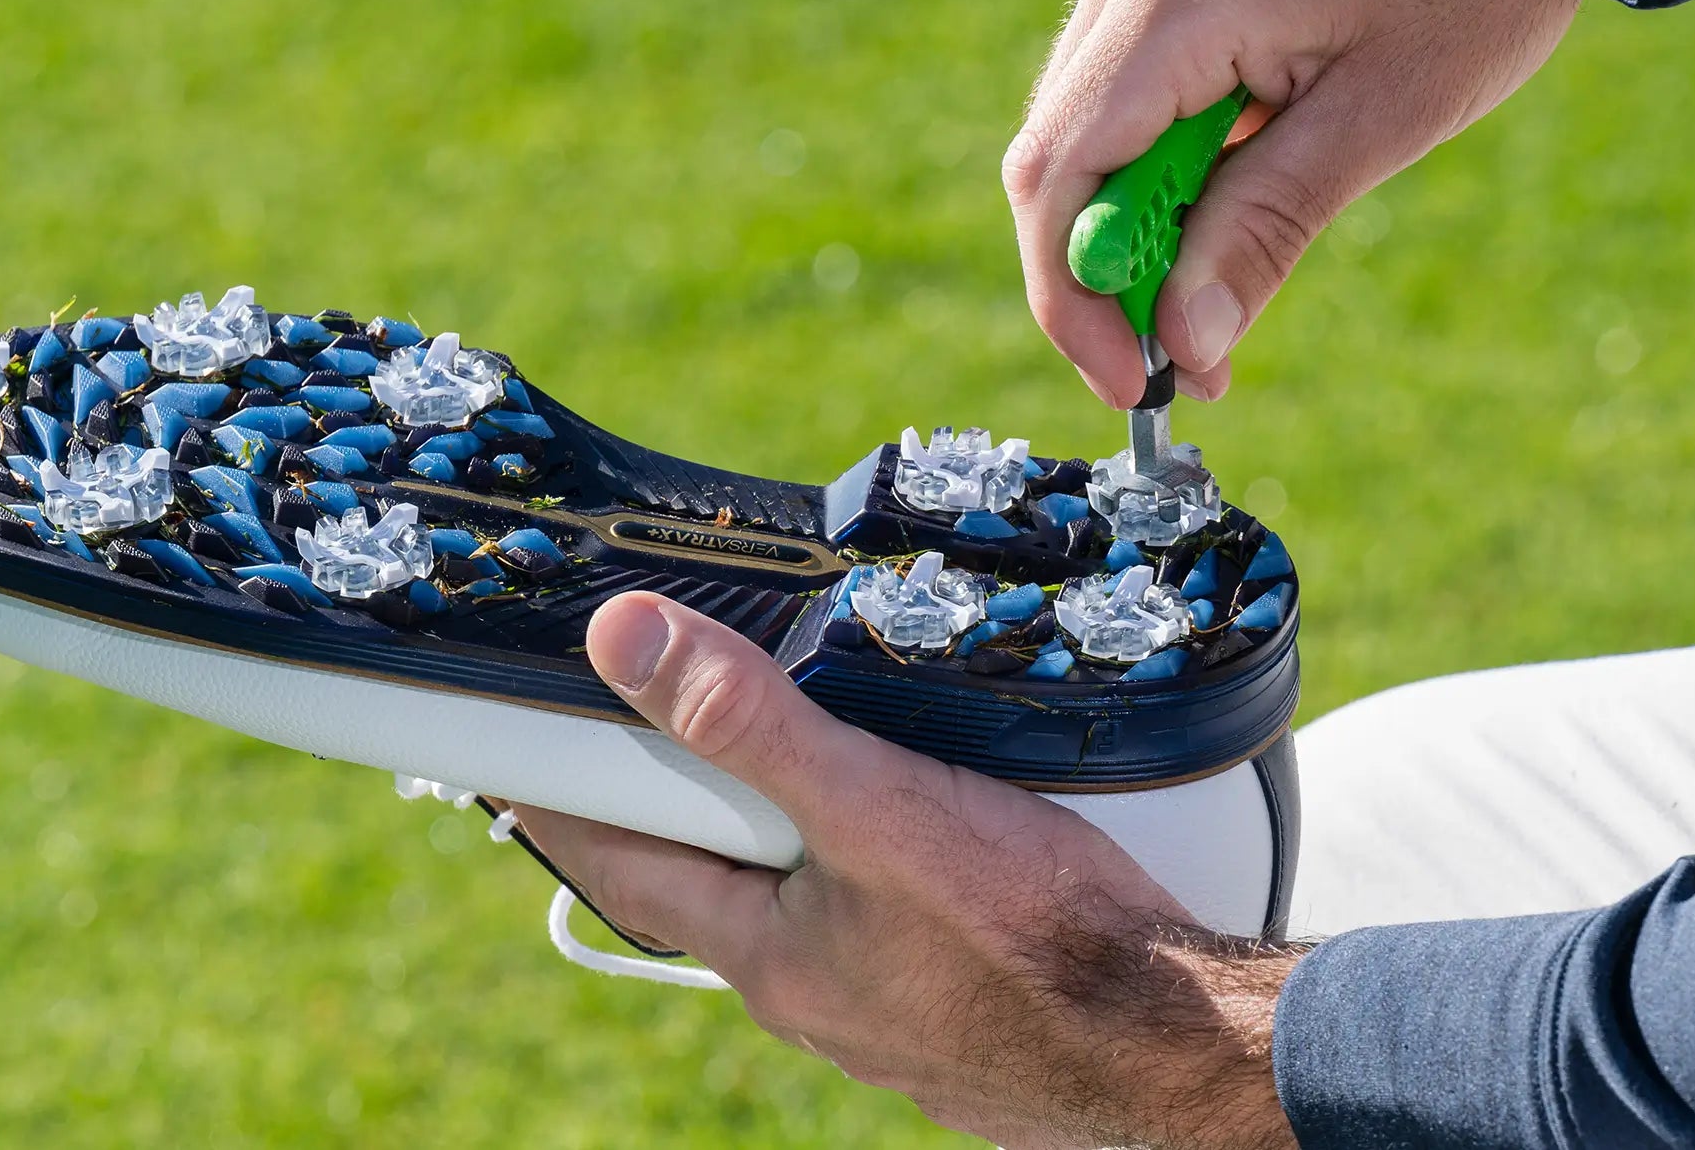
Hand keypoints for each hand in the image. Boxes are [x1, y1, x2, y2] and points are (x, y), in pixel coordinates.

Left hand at [510, 592, 1301, 1149]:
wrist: (1176, 1050)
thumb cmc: (1036, 942)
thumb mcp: (873, 807)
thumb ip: (750, 724)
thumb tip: (627, 643)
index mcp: (768, 953)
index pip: (623, 865)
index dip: (566, 804)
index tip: (518, 757)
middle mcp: (814, 996)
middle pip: (716, 886)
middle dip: (692, 809)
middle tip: (669, 727)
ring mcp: (888, 1012)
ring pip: (810, 908)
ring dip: (797, 840)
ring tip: (815, 761)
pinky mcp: (961, 1007)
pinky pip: (889, 930)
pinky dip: (879, 875)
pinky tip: (932, 843)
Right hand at [1005, 0, 1693, 406]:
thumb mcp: (1385, 118)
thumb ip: (1265, 230)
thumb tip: (1187, 343)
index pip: (1060, 173)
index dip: (1076, 297)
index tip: (1139, 379)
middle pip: (1059, 148)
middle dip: (1109, 270)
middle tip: (1185, 353)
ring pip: (1090, 112)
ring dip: (1140, 212)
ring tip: (1218, 281)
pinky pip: (1130, 65)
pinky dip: (1165, 145)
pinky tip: (1233, 180)